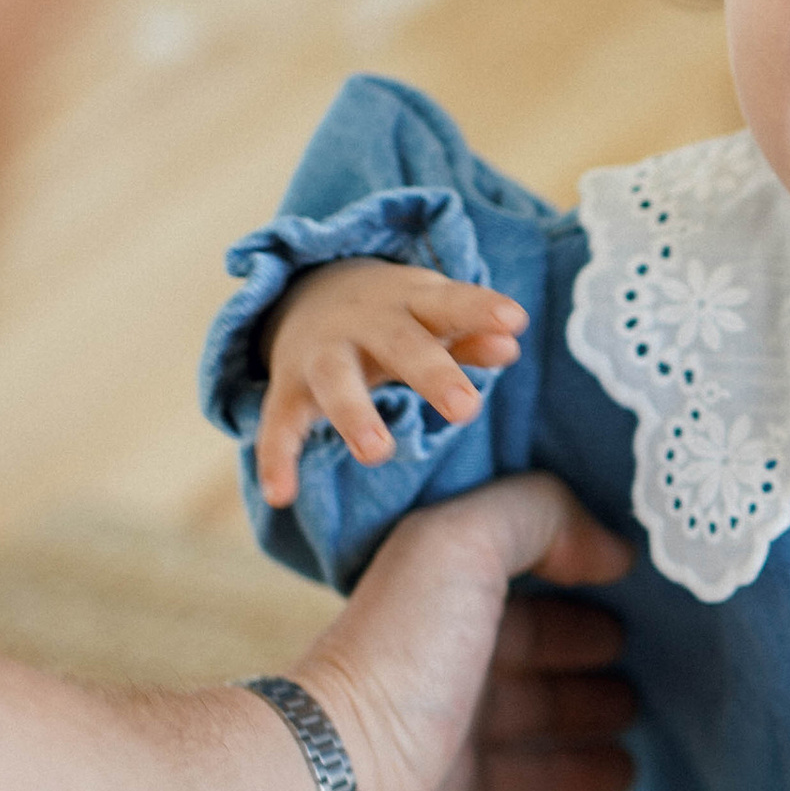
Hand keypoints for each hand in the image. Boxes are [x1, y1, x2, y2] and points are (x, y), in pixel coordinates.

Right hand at [256, 260, 529, 509]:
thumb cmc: (399, 319)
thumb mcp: (434, 318)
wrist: (310, 294)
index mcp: (411, 302)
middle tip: (466, 408)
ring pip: (335, 380)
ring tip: (377, 453)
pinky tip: (281, 496)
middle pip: (400, 344)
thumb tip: (510, 347)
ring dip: (354, 414)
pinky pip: (279, 425)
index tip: (514, 321)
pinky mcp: (288, 391)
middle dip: (431, 374)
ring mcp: (323, 356)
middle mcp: (365, 324)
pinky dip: (276, 459)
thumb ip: (472, 334)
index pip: (451, 303)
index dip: (481, 310)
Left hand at [290, 474, 636, 790]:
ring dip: (568, 774)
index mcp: (435, 635)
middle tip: (640, 697)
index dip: (570, 616)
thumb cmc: (393, 669)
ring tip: (626, 773)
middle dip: (577, 692)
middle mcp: (428, 708)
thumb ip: (536, 516)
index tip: (633, 622)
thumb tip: (608, 545)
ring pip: (513, 779)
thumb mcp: (460, 550)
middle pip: (519, 697)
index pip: (514, 619)